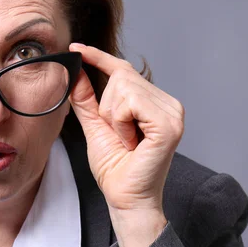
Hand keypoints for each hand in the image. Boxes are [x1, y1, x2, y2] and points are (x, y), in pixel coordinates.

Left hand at [68, 43, 184, 246]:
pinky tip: (131, 142)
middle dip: (107, 106)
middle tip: (118, 135)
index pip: (123, 70)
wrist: (125, 198)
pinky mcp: (169, 123)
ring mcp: (172, 112)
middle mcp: (167, 103)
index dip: (99, 57)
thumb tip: (77, 71)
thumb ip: (87, 99)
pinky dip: (121, 123)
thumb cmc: (114, 168)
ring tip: (126, 140)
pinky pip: (130, 103)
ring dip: (113, 117)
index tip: (75, 48)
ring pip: (124, 86)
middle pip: (121, 75)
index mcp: (153, 103)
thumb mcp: (95, 126)